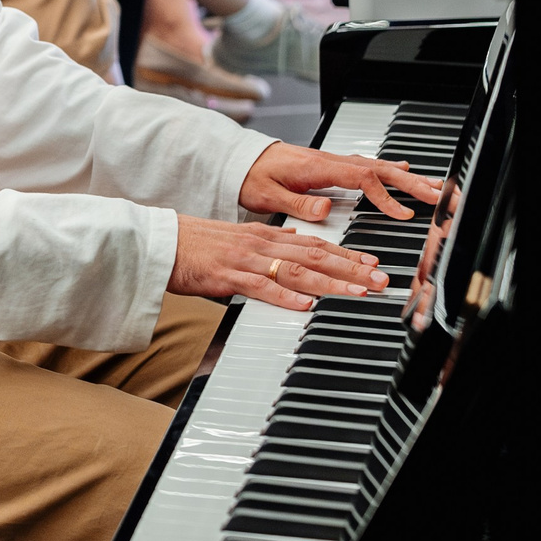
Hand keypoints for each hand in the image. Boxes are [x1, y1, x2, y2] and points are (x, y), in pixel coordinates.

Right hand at [168, 214, 388, 309]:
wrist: (160, 242)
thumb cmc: (194, 245)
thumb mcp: (237, 241)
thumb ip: (266, 247)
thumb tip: (291, 252)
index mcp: (264, 236)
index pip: (314, 244)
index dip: (346, 254)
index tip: (371, 262)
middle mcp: (261, 244)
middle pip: (315, 256)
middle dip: (351, 268)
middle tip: (380, 278)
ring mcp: (246, 259)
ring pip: (297, 270)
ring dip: (331, 282)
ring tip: (357, 292)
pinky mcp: (228, 275)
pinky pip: (262, 286)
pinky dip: (286, 296)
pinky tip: (306, 305)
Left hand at [238, 141, 444, 224]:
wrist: (237, 161)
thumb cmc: (250, 177)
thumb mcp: (266, 194)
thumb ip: (296, 203)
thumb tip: (324, 210)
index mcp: (316, 167)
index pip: (361, 178)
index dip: (385, 196)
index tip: (402, 213)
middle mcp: (328, 161)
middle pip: (378, 168)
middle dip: (409, 181)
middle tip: (436, 194)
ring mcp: (331, 162)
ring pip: (376, 165)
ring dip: (404, 176)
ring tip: (431, 186)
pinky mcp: (329, 165)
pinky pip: (366, 165)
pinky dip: (388, 168)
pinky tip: (401, 169)